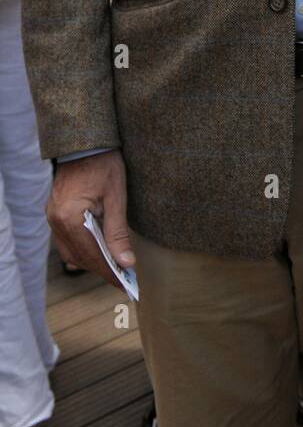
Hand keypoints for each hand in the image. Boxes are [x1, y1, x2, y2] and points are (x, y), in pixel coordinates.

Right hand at [47, 150, 133, 289]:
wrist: (86, 142)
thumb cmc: (104, 165)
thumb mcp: (116, 198)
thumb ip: (118, 233)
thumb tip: (126, 263)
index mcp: (70, 217)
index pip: (91, 255)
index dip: (108, 271)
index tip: (124, 284)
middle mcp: (56, 221)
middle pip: (78, 257)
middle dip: (100, 268)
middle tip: (123, 277)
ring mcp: (52, 217)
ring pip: (69, 252)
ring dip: (90, 260)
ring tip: (113, 265)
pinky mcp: (54, 213)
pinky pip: (65, 240)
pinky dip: (81, 248)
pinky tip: (99, 248)